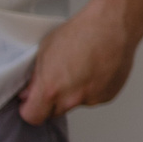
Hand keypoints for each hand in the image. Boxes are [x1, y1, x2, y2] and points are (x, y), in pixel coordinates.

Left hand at [20, 0, 142, 123]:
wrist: (112, 24)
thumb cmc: (80, 32)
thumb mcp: (45, 51)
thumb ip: (36, 77)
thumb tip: (29, 93)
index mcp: (51, 90)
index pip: (34, 116)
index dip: (30, 109)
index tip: (31, 102)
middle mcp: (73, 98)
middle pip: (55, 112)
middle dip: (53, 101)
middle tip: (58, 79)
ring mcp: (94, 97)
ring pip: (77, 103)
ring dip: (76, 93)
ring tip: (82, 68)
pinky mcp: (110, 94)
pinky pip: (95, 97)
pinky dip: (94, 87)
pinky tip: (96, 69)